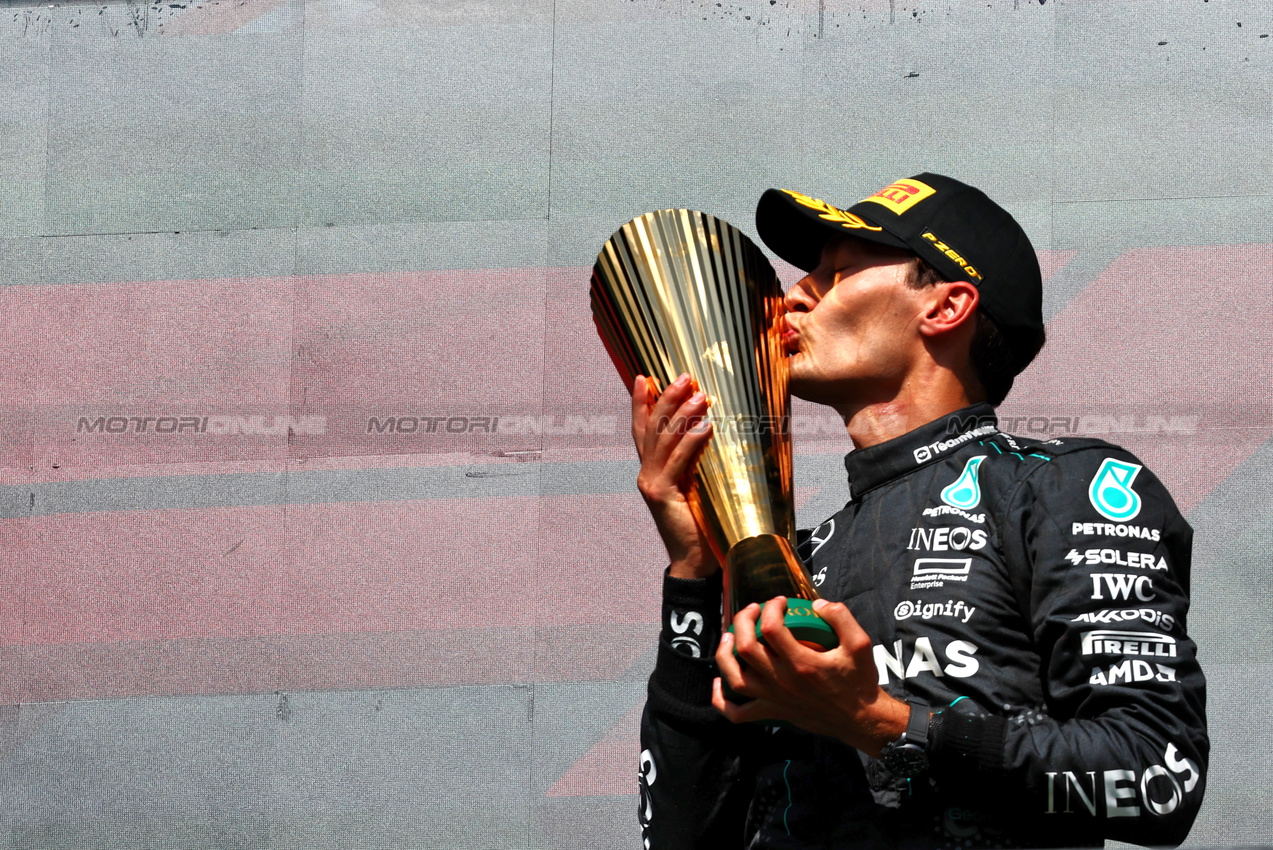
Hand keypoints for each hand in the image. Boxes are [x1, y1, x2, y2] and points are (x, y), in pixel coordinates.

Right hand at [632, 373, 720, 578]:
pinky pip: (677, 460)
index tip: (644, 377)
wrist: (694, 560)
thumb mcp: (695, 485)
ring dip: (681, 414)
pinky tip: (705, 427)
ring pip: (663, 439)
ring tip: (700, 395)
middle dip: (666, 398)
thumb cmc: (700, 523)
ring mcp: (651, 483)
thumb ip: (694, 462)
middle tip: (684, 377)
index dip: (641, 402)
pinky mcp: (662, 494)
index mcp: (651, 470)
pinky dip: (690, 441)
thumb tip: (709, 430)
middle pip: (652, 427)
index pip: (643, 429)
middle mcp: (646, 474)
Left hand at [712, 597, 908, 755]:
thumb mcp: (860, 644)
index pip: (771, 628)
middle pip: (745, 648)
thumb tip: (817, 604)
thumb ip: (841, 618)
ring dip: (725, 654)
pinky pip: (738, 713)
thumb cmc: (859, 682)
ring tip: (729, 636)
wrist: (861, 720)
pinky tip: (719, 684)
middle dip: (743, 621)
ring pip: (735, 678)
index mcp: (802, 663)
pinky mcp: (773, 712)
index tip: (780, 602)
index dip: (771, 607)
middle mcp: (782, 681)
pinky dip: (722, 700)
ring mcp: (774, 699)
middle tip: (754, 610)